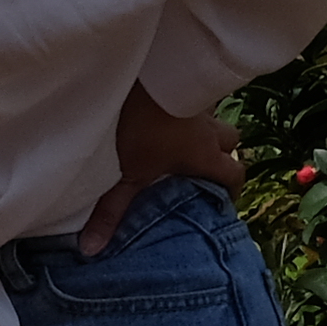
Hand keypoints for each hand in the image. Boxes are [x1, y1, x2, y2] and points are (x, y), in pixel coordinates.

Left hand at [80, 86, 245, 253]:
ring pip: (216, 118)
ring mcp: (200, 104)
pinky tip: (168, 109)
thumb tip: (92, 250)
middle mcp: (210, 129)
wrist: (148, 75)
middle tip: (202, 166)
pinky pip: (196, 97)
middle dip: (222, 154)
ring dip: (206, 128)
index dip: (232, 188)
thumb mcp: (127, 173)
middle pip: (232, 142)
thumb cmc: (143, 126)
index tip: (221, 199)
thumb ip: (111, 211)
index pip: (234, 174)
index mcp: (204, 154)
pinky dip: (188, 106)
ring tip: (184, 138)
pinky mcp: (184, 83)